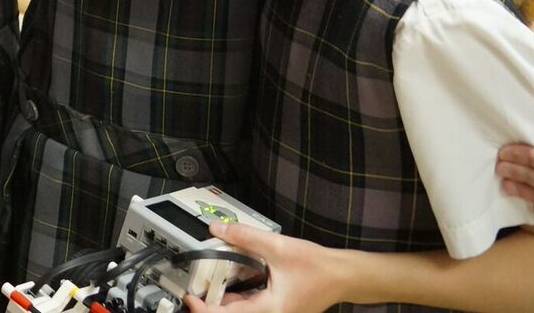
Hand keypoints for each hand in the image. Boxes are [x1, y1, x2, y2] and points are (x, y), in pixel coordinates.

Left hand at [181, 223, 345, 312]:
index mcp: (271, 309)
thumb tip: (219, 229)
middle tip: (195, 285)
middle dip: (211, 301)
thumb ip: (246, 237)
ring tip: (209, 279)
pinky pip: (251, 304)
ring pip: (241, 309)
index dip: (204, 309)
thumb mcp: (278, 247)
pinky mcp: (277, 308)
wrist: (343, 274)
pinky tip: (231, 278)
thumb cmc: (319, 267)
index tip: (190, 298)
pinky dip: (238, 294)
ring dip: (224, 297)